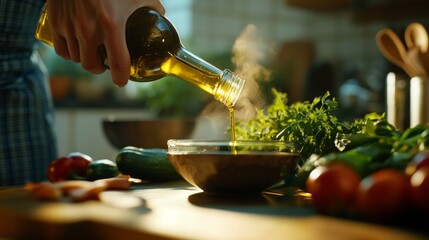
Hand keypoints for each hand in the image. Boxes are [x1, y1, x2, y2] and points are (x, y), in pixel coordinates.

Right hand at [45, 0, 164, 86]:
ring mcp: (70, 27)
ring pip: (76, 59)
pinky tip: (76, 48)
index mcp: (112, 25)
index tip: (122, 80)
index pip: (118, 64)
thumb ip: (151, 5)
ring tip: (93, 54)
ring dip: (86, 60)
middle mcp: (89, 30)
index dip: (121, 77)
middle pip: (93, 66)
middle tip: (107, 64)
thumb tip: (160, 14)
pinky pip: (61, 50)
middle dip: (101, 69)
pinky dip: (69, 53)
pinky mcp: (56, 21)